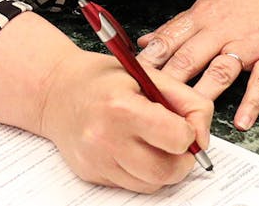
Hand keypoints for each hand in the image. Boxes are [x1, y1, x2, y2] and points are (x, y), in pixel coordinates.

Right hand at [37, 49, 211, 191]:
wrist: (56, 91)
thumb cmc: (103, 78)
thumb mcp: (148, 73)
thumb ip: (185, 99)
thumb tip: (202, 135)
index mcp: (122, 107)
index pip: (178, 138)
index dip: (190, 131)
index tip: (184, 123)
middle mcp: (106, 138)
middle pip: (167, 171)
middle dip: (183, 159)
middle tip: (178, 142)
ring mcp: (97, 160)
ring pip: (152, 184)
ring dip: (164, 168)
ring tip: (155, 143)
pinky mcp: (92, 174)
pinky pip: (132, 186)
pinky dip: (142, 172)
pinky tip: (134, 148)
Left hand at [135, 0, 258, 131]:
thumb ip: (180, 22)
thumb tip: (148, 39)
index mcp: (204, 14)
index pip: (168, 40)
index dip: (146, 62)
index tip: (127, 81)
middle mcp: (222, 29)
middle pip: (187, 58)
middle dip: (165, 84)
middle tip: (147, 108)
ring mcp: (248, 43)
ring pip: (219, 71)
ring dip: (201, 96)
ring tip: (187, 121)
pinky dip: (251, 102)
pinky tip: (241, 122)